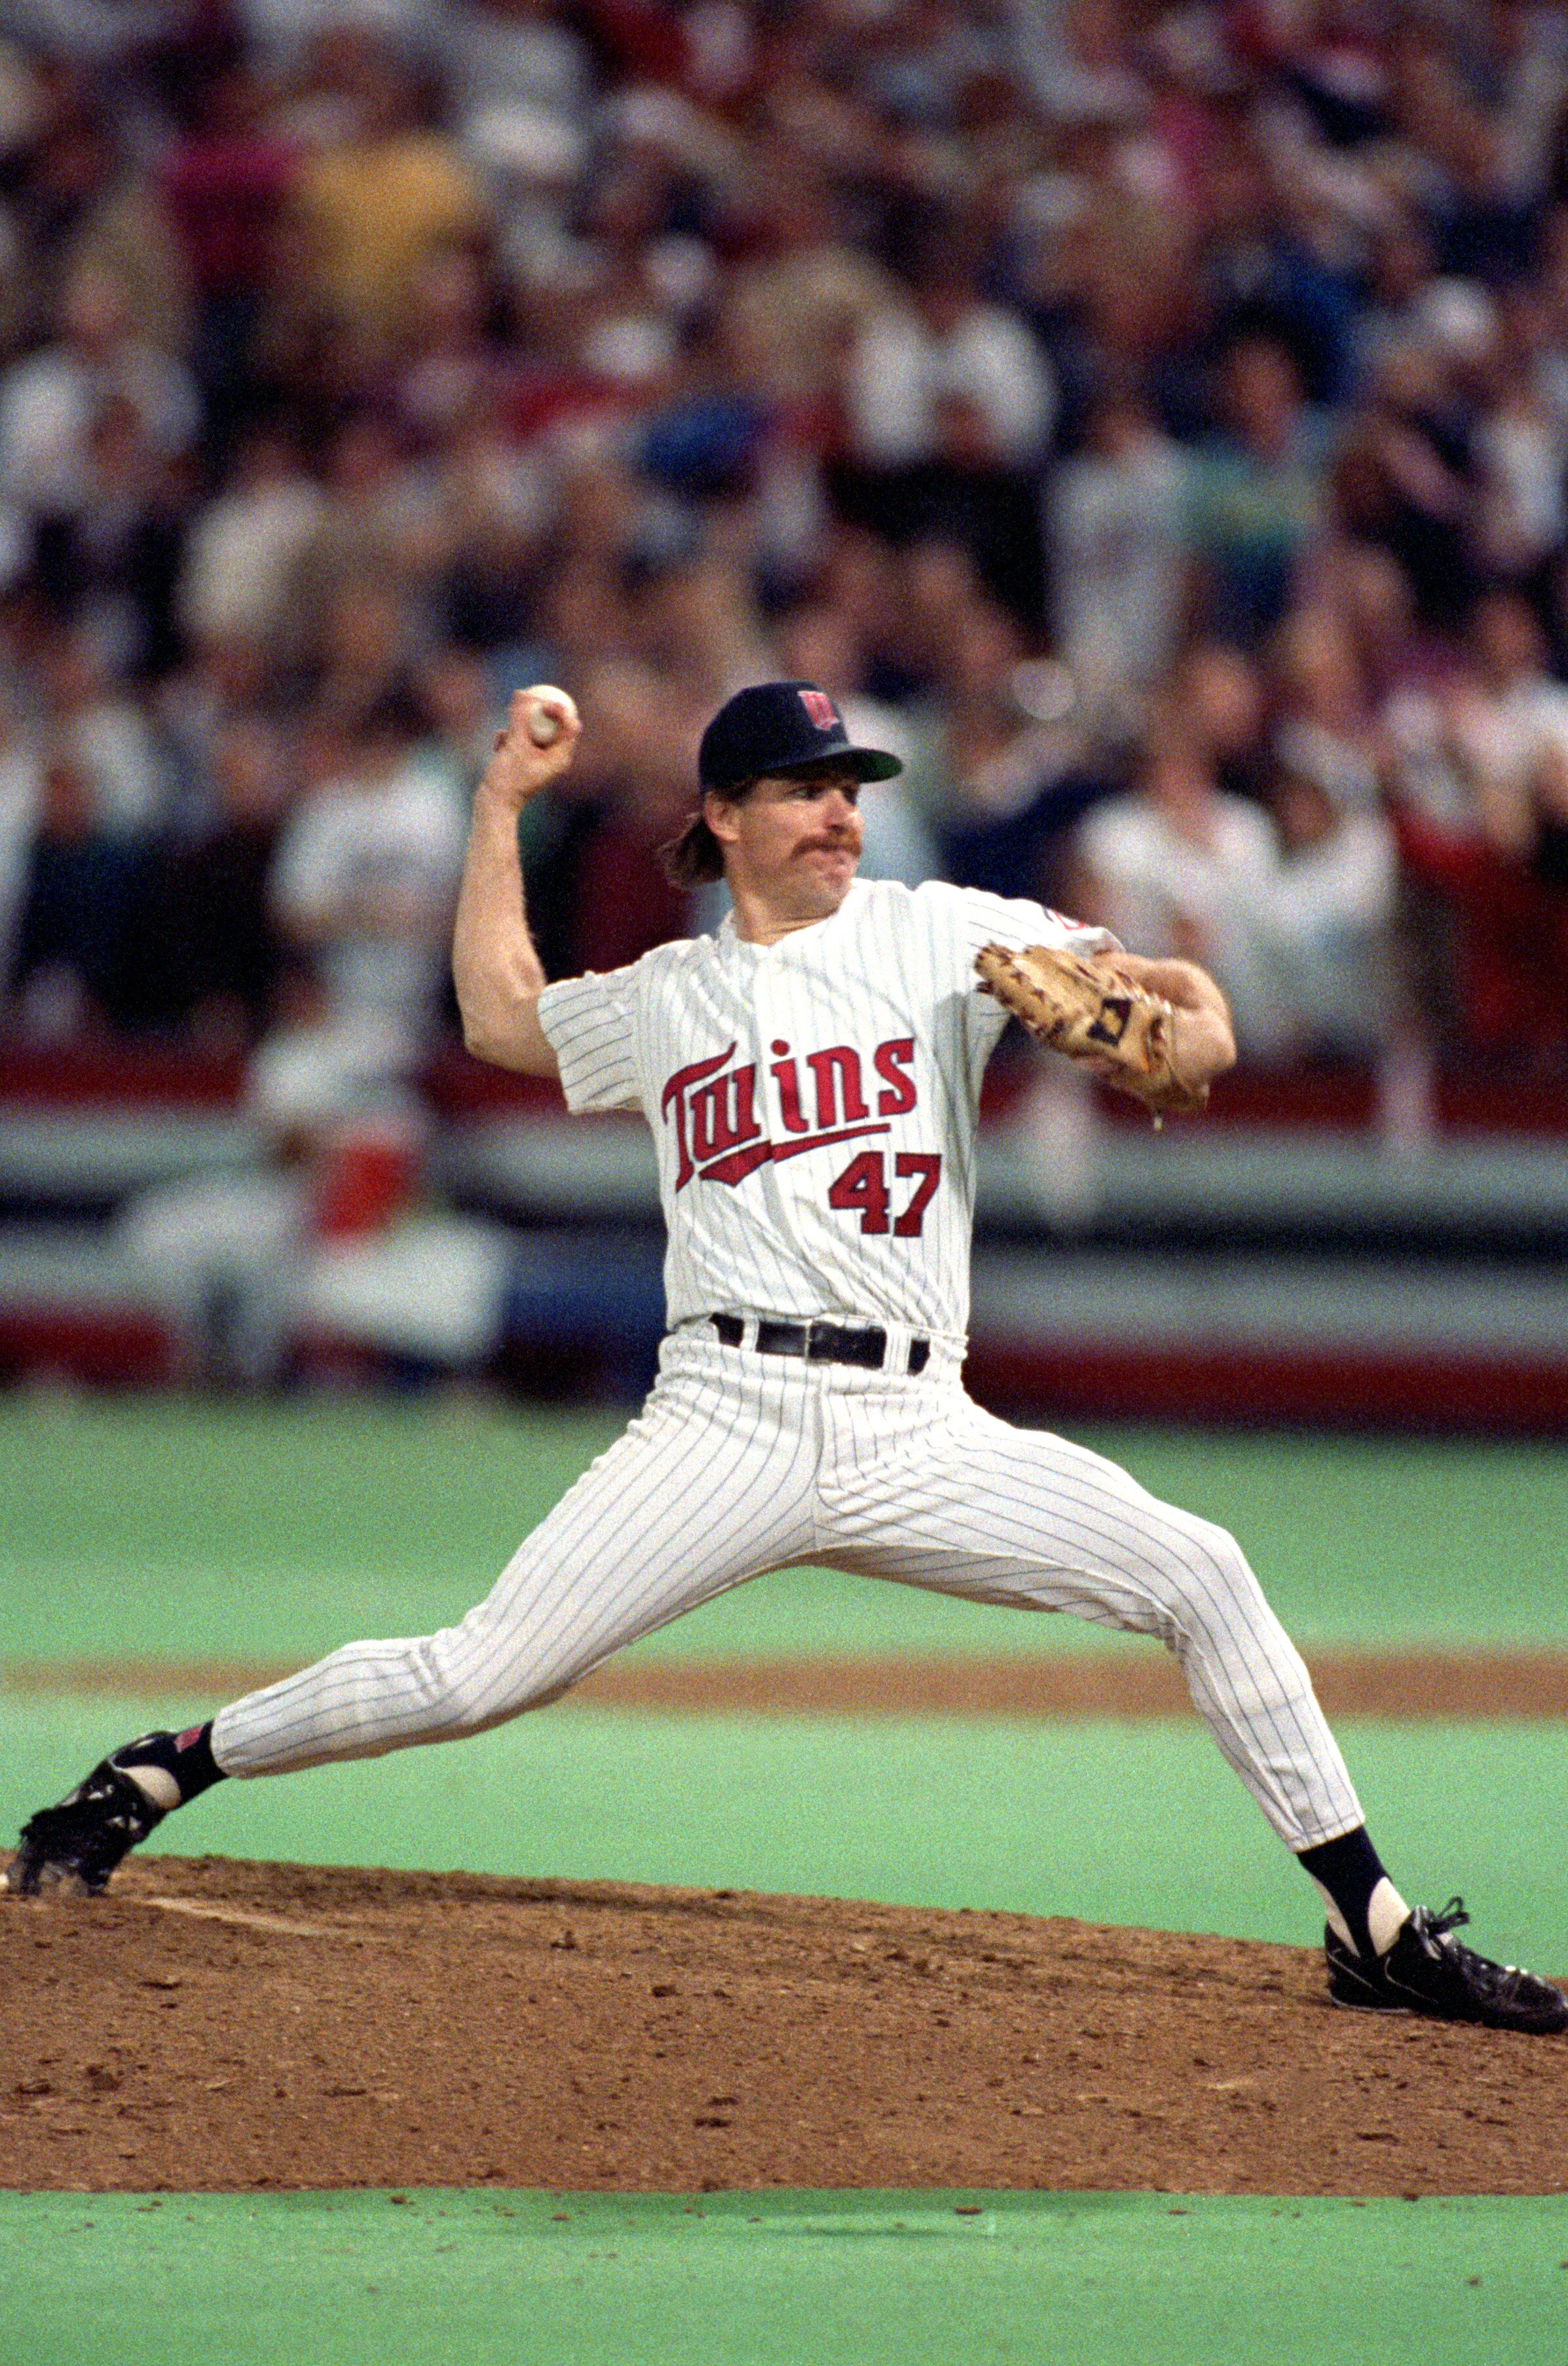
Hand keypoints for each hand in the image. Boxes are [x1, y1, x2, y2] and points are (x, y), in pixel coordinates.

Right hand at [480, 687, 581, 813]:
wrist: (494, 805)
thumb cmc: (508, 779)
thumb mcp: (514, 744)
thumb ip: (519, 718)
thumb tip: (522, 692)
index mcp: (561, 757)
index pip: (570, 725)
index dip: (559, 708)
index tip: (541, 703)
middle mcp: (554, 758)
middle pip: (552, 725)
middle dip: (535, 714)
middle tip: (520, 704)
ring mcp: (539, 760)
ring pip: (532, 731)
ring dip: (517, 727)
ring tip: (505, 735)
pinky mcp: (525, 761)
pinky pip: (520, 741)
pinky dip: (509, 738)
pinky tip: (498, 745)